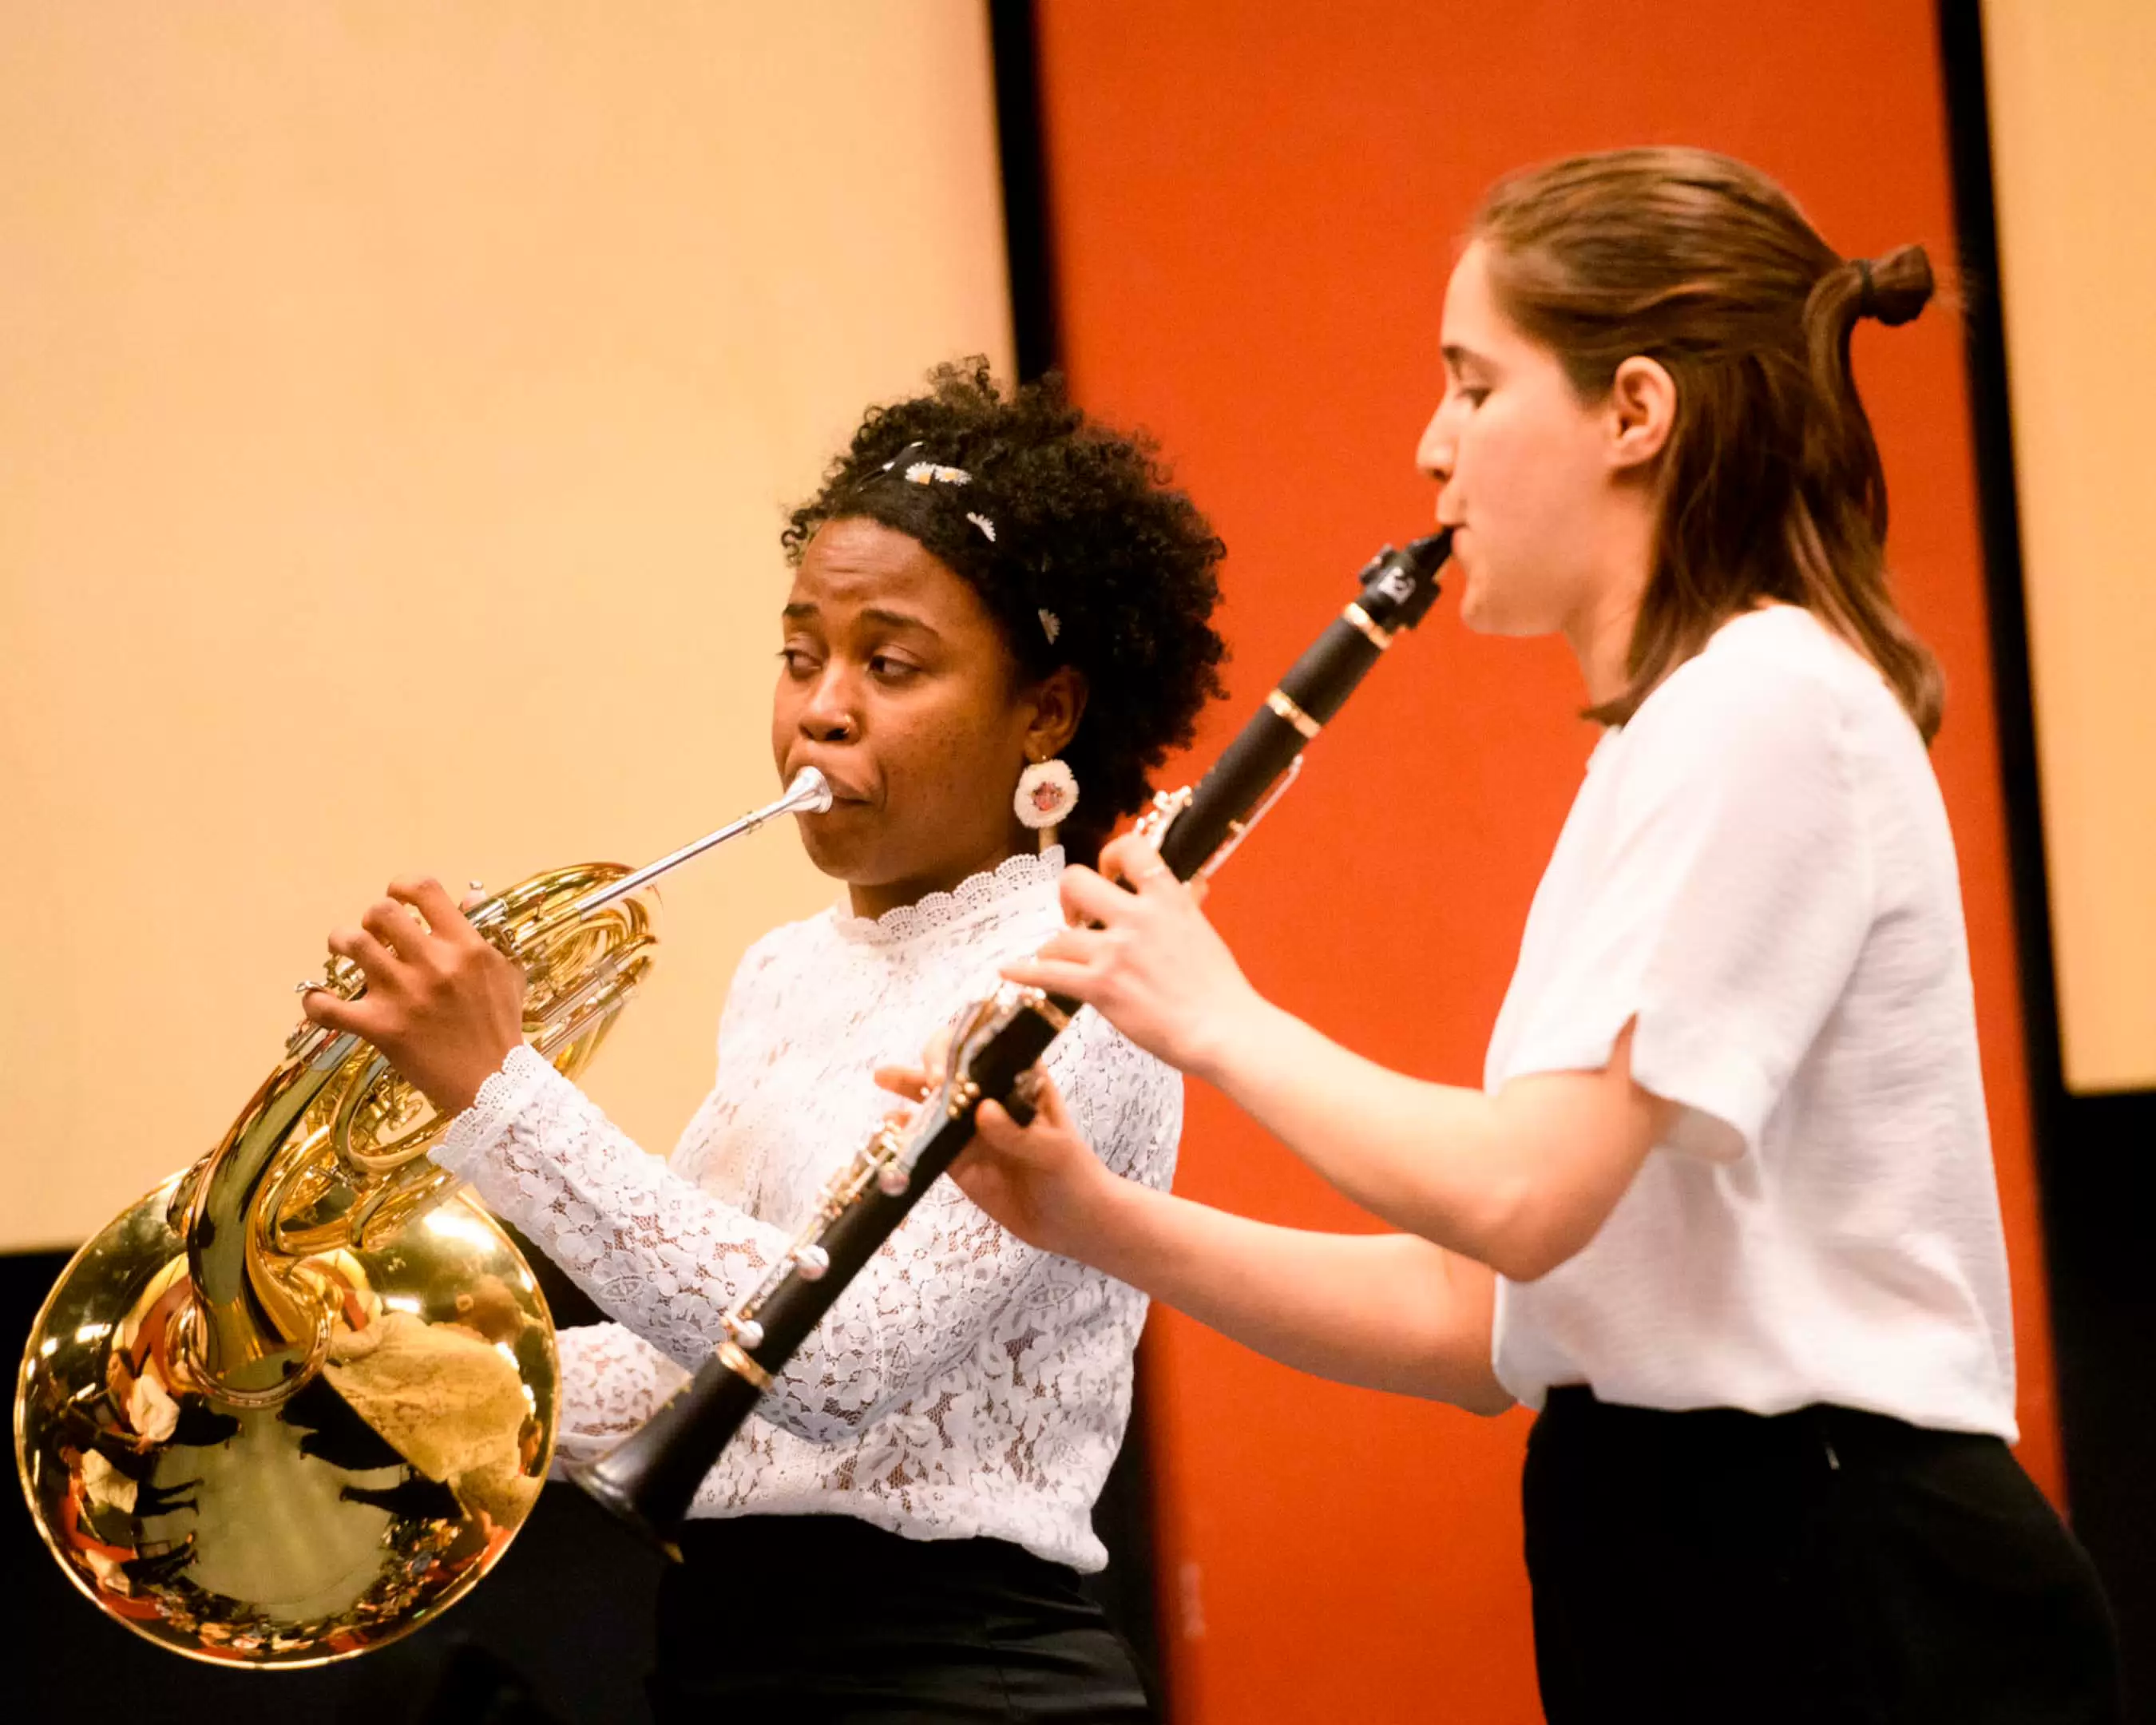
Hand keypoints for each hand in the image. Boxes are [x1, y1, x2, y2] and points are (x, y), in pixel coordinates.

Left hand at [301, 876, 524, 1114]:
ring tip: (344, 952)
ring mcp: (404, 995)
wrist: (494, 1086)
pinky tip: (320, 1000)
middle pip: (381, 911)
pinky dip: (316, 1001)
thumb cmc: (501, 1027)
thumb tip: (471, 894)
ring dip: (340, 942)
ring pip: (352, 944)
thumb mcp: (507, 972)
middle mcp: (433, 964)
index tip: (398, 897)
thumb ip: (489, 931)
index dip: (402, 885)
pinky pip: (328, 1007)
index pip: (425, 890)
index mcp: (466, 946)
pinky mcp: (382, 1028)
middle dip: (370, 918)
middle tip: (374, 935)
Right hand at [871, 1060, 1115, 1260]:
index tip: (956, 1068)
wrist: (1073, 1225)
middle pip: (955, 1065)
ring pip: (934, 1100)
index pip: (991, 1045)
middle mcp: (993, 1097)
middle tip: (926, 1079)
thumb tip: (983, 1110)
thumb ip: (1019, 1133)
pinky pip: (928, 1142)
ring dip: (909, 1087)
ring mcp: (972, 1129)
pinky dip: (907, 1132)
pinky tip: (891, 1126)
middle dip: (934, 1061)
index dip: (968, 1045)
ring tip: (883, 1076)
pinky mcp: (957, 1161)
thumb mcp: (1054, 1151)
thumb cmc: (1074, 1176)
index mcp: (1022, 1081)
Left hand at [1000, 831, 1264, 1080]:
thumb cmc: (1220, 989)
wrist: (1223, 1030)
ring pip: (1059, 936)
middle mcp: (1137, 918)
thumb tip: (1192, 887)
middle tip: (1076, 917)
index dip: (1111, 854)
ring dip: (1053, 948)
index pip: (1131, 849)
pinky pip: (1048, 974)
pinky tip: (1009, 970)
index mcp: (1167, 899)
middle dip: (1069, 897)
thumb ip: (1186, 907)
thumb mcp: (1203, 933)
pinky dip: (1024, 972)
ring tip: (1057, 959)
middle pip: (1077, 882)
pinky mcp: (1101, 987)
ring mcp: (1115, 952)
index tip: (1108, 873)